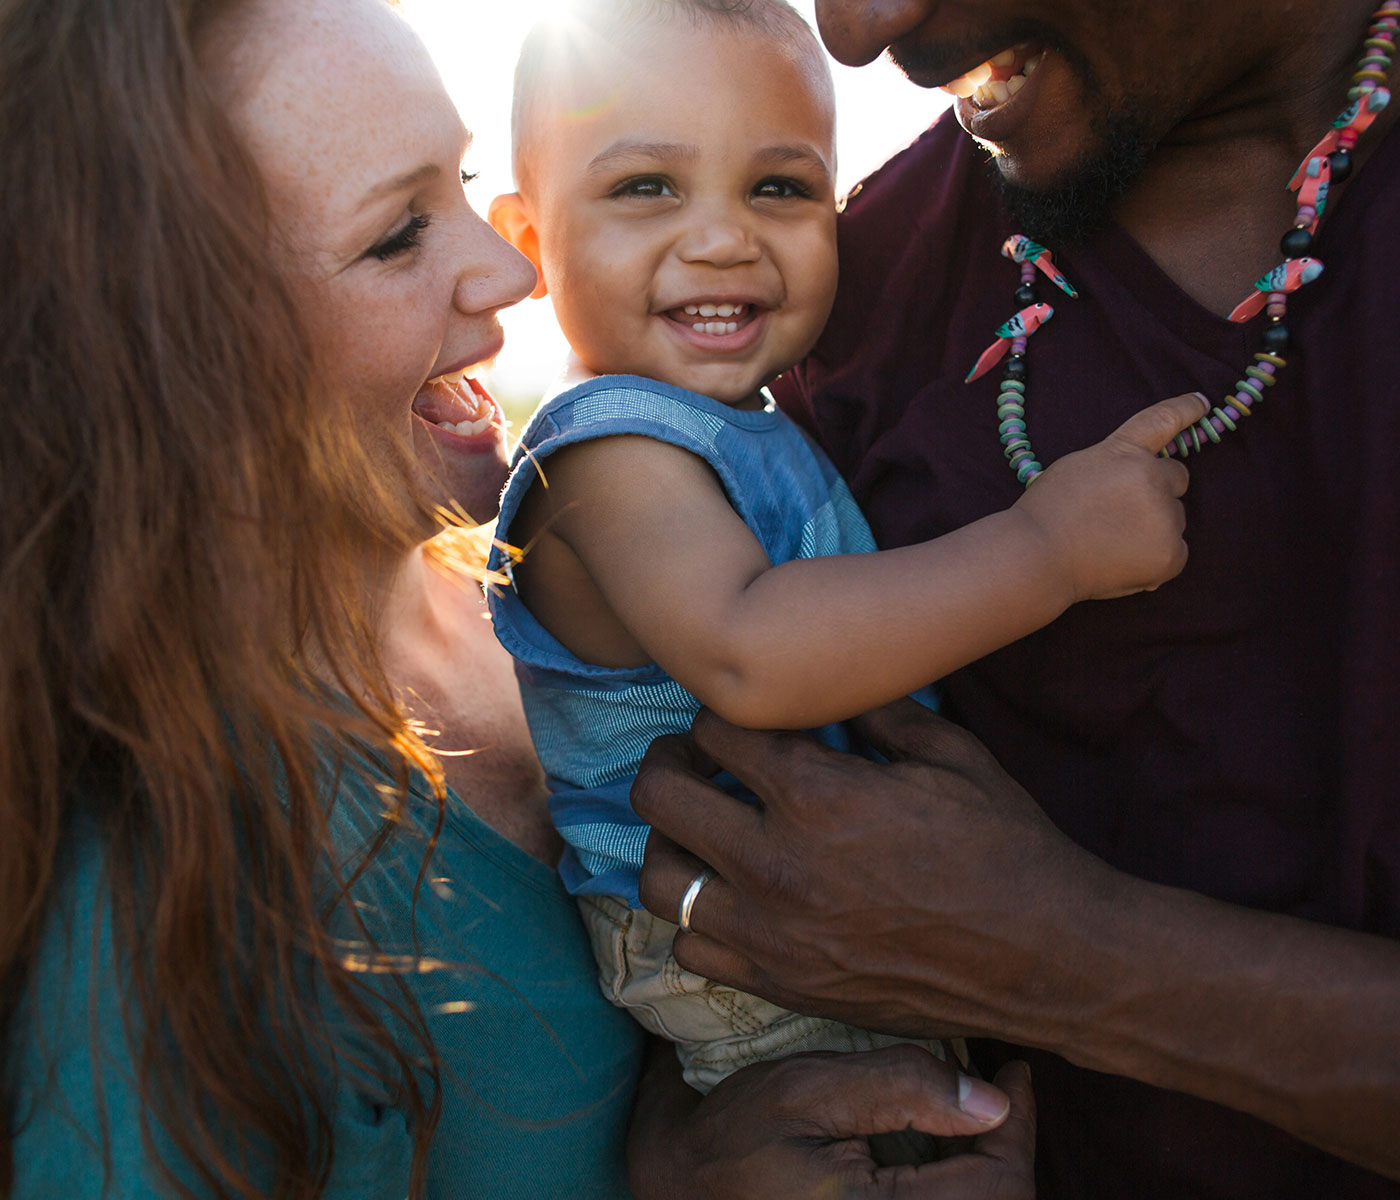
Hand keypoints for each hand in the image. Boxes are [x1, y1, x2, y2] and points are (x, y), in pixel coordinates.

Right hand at [630, 1044, 1035, 1199]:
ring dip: (987, 1168)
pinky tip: (949, 1145)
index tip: (1013, 1071)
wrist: (684, 1183)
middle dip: (1006, 1145)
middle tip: (997, 1085)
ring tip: (973, 1112)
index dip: (1019, 1125)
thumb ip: (900, 1087)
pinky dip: (961, 1183)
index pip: (998, 1186)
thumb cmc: (737, 1132)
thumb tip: (995, 1101)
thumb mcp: (808, 1090)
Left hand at [636, 700, 1116, 1046]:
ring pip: (657, 879)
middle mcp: (775, 865)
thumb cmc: (1005, 846)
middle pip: (659, 794)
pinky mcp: (780, 985)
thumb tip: (823, 682)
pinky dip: (694, 918)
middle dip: (671, 760)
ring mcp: (770, 934)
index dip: (722, 713)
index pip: (714, 728)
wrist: (1046, 958)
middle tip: (695, 759)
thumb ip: (873, 709)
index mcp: (817, 796)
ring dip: (670, 841)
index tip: (741, 720)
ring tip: (703, 829)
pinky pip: (689, 950)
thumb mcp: (949, 752)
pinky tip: (730, 897)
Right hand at [1013, 391, 1205, 601]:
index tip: (1201, 403)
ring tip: (1112, 542)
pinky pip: (1176, 551)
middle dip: (1158, 490)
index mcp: (1124, 451)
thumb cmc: (1047, 514)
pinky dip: (1157, 557)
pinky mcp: (1171, 553)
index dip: (1186, 409)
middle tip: (1120, 512)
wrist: (1035, 557)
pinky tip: (1124, 561)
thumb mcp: (1078, 466)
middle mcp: (1151, 477)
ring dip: (1154, 526)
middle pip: (1176, 477)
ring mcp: (1164, 516)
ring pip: (1175, 517)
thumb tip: (1143, 479)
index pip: (1163, 420)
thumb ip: (1116, 464)